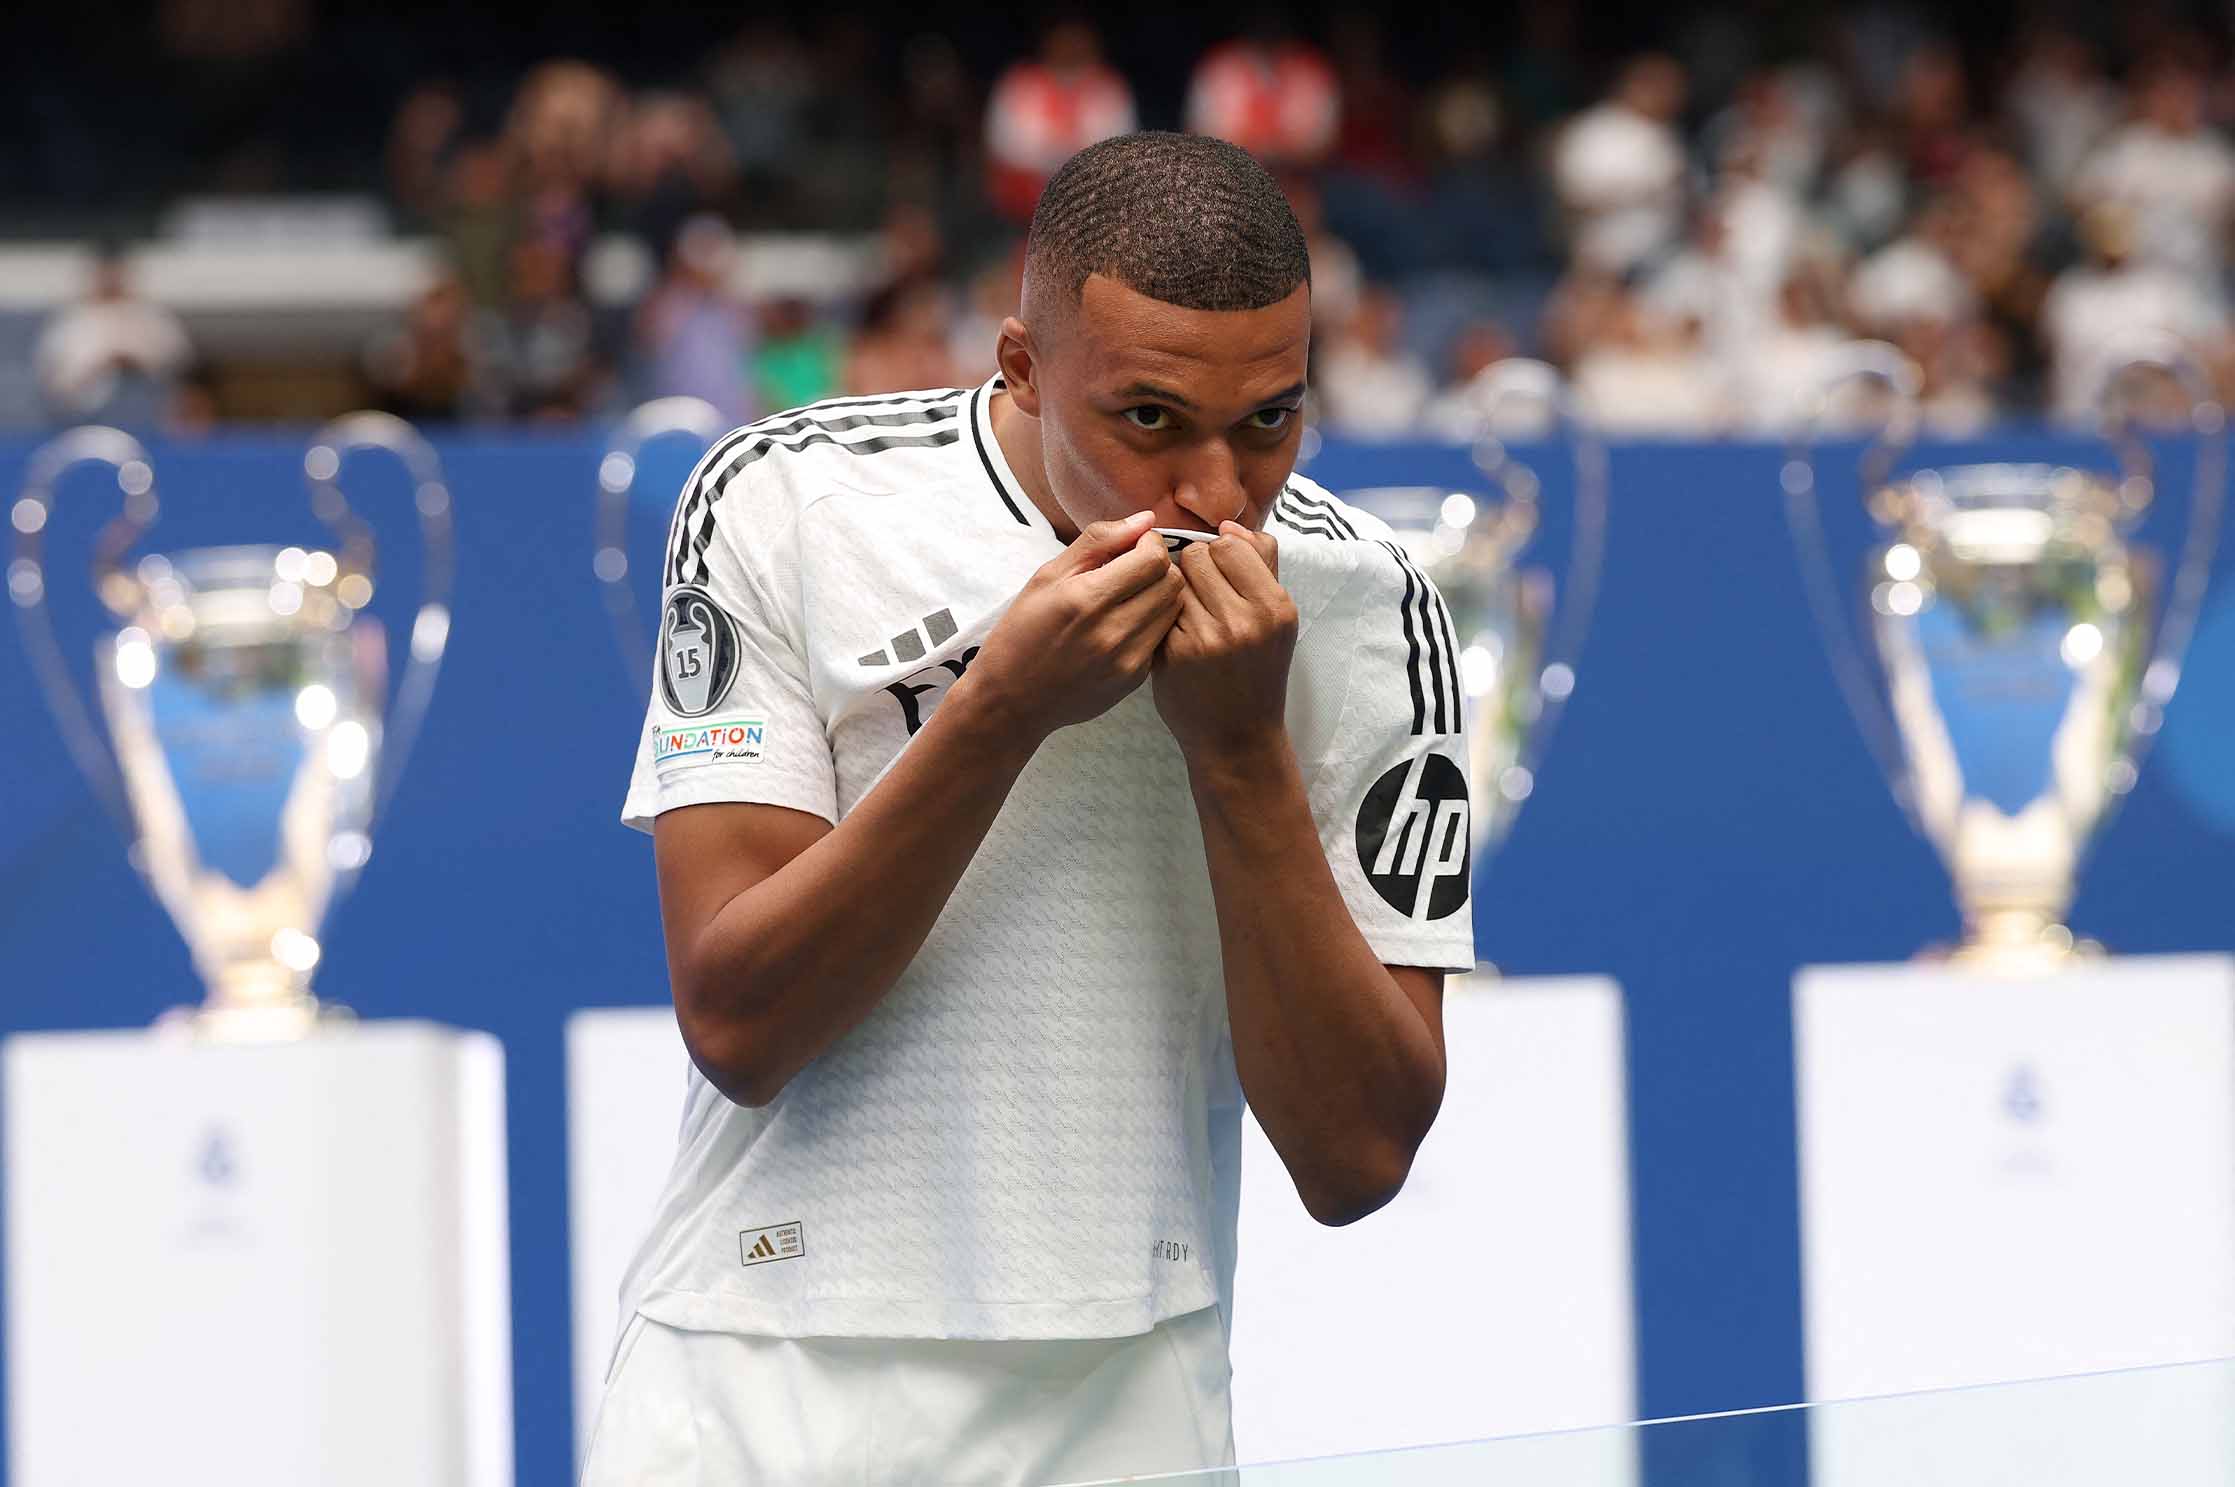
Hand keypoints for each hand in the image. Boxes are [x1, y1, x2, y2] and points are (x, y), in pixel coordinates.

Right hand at [959, 511, 1185, 742]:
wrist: (1011, 699)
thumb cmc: (1022, 632)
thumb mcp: (1047, 576)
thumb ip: (1098, 541)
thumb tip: (1145, 519)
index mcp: (1086, 598)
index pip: (1153, 558)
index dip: (1150, 544)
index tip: (1133, 546)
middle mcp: (1112, 631)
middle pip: (1172, 582)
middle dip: (1159, 567)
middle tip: (1133, 569)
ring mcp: (1127, 660)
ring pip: (1174, 610)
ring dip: (1160, 594)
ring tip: (1130, 596)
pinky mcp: (1134, 679)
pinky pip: (1162, 637)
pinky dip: (1152, 623)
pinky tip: (1125, 624)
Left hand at [1152, 521, 1297, 759]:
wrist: (1237, 737)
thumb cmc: (1256, 671)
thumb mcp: (1276, 619)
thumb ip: (1261, 564)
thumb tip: (1229, 525)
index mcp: (1275, 606)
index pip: (1231, 544)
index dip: (1220, 555)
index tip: (1222, 578)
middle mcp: (1245, 621)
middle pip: (1198, 556)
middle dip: (1195, 571)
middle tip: (1205, 600)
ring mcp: (1207, 638)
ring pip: (1173, 579)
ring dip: (1177, 591)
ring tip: (1192, 617)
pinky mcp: (1174, 653)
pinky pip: (1159, 608)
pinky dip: (1164, 617)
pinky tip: (1178, 638)